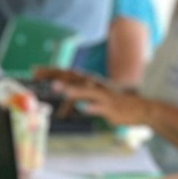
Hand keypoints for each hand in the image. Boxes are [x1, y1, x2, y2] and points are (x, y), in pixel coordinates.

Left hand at [33, 66, 147, 125]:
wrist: (143, 108)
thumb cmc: (119, 104)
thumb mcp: (99, 98)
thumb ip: (83, 97)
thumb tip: (70, 99)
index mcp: (92, 82)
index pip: (68, 73)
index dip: (51, 71)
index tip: (34, 70)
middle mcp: (97, 86)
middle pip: (74, 78)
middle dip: (57, 77)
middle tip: (40, 76)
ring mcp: (105, 97)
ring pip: (87, 92)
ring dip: (74, 91)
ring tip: (62, 91)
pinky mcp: (112, 108)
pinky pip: (101, 108)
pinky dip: (93, 107)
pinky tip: (86, 108)